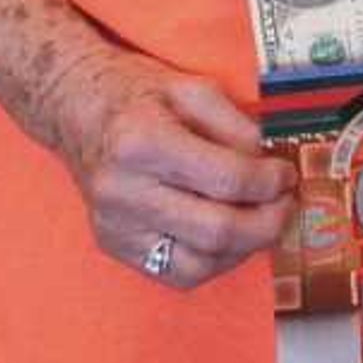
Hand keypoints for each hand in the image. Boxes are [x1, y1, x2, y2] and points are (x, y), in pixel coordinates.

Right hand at [52, 49, 294, 289]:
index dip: (270, 183)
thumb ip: (237, 127)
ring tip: (262, 221)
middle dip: (268, 223)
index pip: (227, 180)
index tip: (287, 175)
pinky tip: (229, 237)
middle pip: (216, 231)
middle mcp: (123, 192)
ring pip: (198, 265)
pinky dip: (213, 262)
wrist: (75, 108)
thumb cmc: (135, 93)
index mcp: (143, 143)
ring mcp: (114, 226)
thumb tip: (274, 165)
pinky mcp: (113, 246)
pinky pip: (175, 274)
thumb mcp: (192, 89)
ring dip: (244, 249)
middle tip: (286, 203)